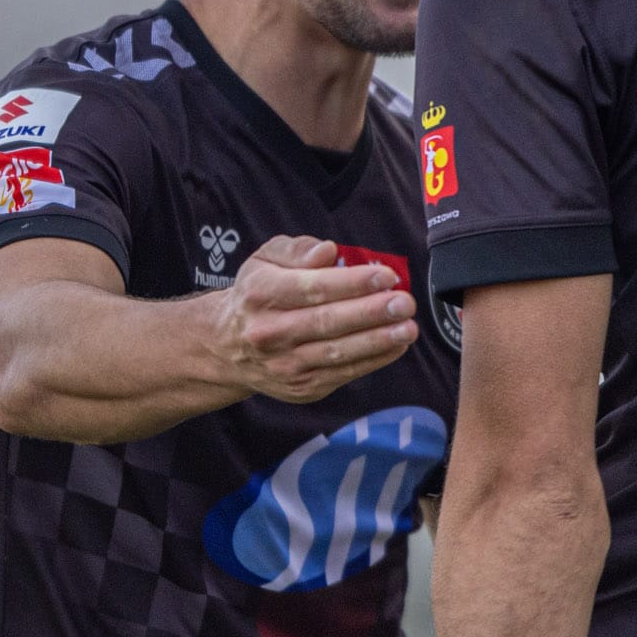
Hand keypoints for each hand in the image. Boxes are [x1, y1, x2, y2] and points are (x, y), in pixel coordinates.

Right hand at [207, 235, 417, 403]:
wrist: (228, 346)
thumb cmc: (258, 294)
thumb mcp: (265, 259)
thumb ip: (297, 249)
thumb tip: (327, 250)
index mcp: (261, 294)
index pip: (312, 288)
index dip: (352, 283)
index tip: (386, 276)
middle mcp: (270, 332)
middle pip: (327, 323)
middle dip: (372, 313)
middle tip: (404, 302)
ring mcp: (285, 364)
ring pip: (337, 353)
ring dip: (378, 341)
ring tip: (408, 328)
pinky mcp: (300, 387)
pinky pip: (342, 374)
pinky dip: (372, 361)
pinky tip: (395, 346)